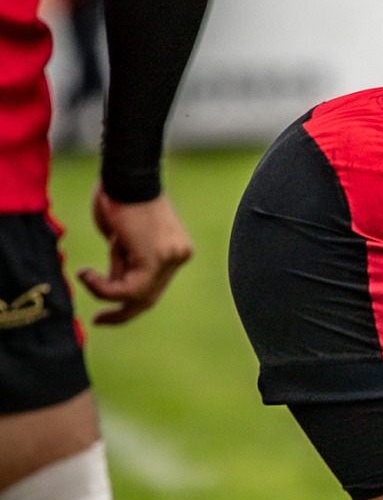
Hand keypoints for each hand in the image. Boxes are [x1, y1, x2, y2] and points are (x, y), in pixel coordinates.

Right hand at [78, 188, 193, 324]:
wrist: (123, 178)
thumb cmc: (118, 199)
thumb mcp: (122, 240)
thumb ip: (125, 263)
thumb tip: (115, 286)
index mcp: (175, 250)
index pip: (154, 286)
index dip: (130, 303)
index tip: (106, 313)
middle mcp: (179, 255)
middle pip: (150, 296)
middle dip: (122, 312)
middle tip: (99, 322)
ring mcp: (171, 258)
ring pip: (136, 295)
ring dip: (104, 290)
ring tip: (87, 273)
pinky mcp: (157, 259)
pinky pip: (128, 289)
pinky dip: (103, 287)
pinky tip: (87, 274)